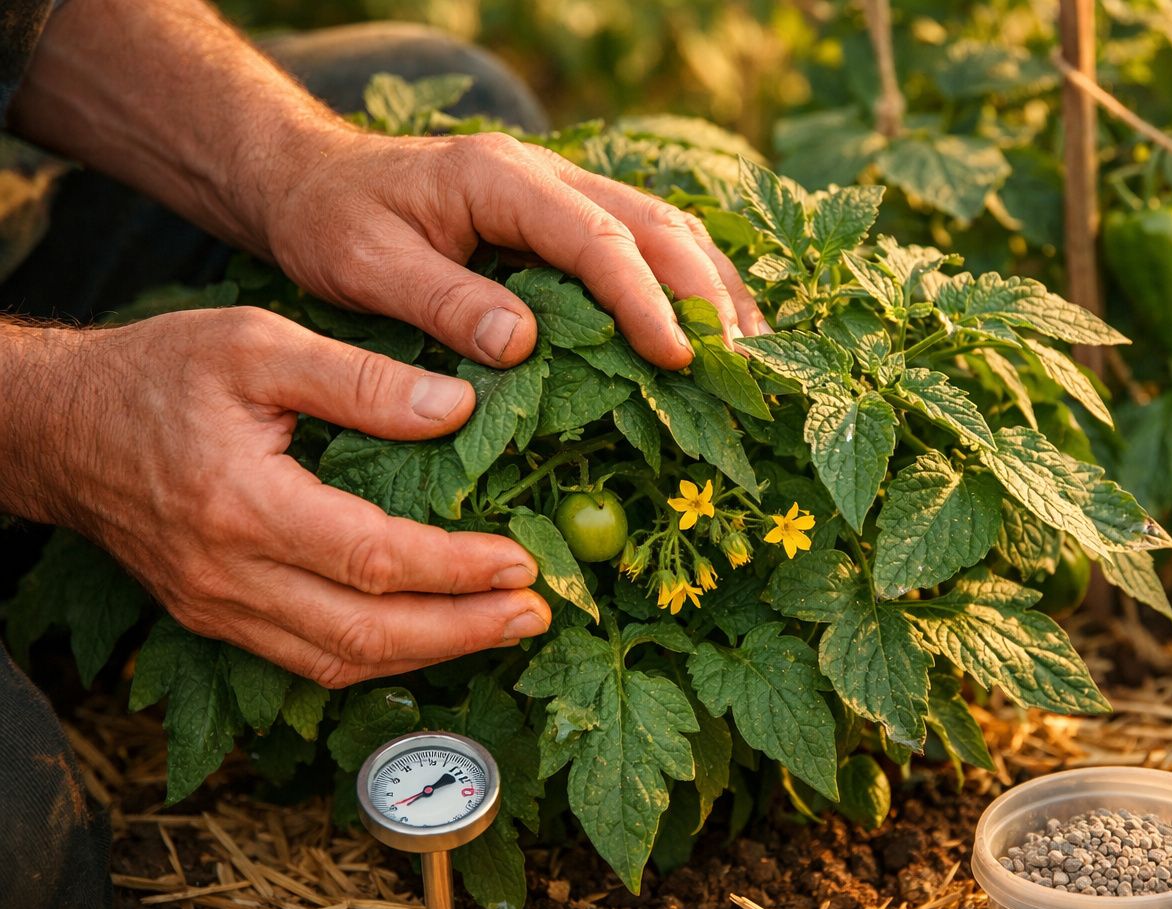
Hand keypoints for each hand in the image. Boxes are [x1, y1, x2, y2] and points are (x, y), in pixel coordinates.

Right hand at [15, 306, 551, 686]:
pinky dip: (378, 654)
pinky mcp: (215, 618)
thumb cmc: (157, 373)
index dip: (456, 569)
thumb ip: (359, 379)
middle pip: (366, 631)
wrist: (58, 427)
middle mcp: (227, 576)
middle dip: (463, 631)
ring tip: (502, 628)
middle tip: (534, 613)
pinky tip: (431, 636)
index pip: (373, 559)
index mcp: (241, 505)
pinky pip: (308, 658)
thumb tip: (457, 408)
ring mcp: (217, 608)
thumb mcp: (257, 343)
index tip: (521, 563)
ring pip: (340, 659)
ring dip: (431, 654)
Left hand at [265, 127, 768, 370]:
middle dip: (705, 293)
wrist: (313, 179)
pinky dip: (691, 283)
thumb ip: (440, 299)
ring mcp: (564, 192)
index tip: (675, 358)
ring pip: (665, 228)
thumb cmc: (334, 221)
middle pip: (654, 225)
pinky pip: (648, 242)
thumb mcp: (364, 263)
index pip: (596, 239)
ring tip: (752, 352)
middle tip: (739, 363)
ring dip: (714, 286)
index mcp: (501, 179)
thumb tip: (521, 345)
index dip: (643, 300)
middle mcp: (547, 176)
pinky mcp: (567, 218)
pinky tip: (717, 326)